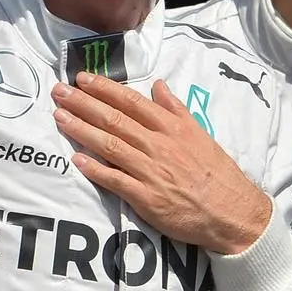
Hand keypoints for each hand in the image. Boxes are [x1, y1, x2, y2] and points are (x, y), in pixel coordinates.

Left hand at [52, 74, 272, 255]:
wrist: (232, 212)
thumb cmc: (216, 173)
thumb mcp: (200, 133)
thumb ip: (176, 109)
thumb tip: (158, 85)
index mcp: (171, 128)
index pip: (132, 102)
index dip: (104, 89)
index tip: (82, 78)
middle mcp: (159, 145)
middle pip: (114, 119)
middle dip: (83, 103)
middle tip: (59, 91)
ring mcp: (151, 171)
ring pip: (110, 145)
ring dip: (81, 130)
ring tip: (59, 116)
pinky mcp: (147, 198)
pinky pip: (116, 180)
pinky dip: (95, 169)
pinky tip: (77, 159)